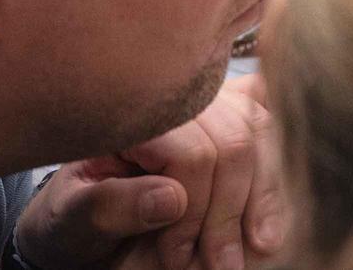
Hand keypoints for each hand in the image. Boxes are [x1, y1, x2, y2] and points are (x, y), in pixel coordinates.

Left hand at [15, 74, 287, 269]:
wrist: (74, 219)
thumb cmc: (69, 221)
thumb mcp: (70, 223)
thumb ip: (110, 208)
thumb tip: (172, 198)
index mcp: (131, 120)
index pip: (193, 153)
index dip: (196, 212)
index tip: (177, 259)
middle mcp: (173, 100)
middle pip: (235, 140)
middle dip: (232, 210)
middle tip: (221, 265)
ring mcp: (204, 101)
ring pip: (260, 129)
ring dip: (264, 194)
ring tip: (258, 245)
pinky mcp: (226, 111)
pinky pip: (265, 112)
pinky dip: (278, 146)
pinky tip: (283, 179)